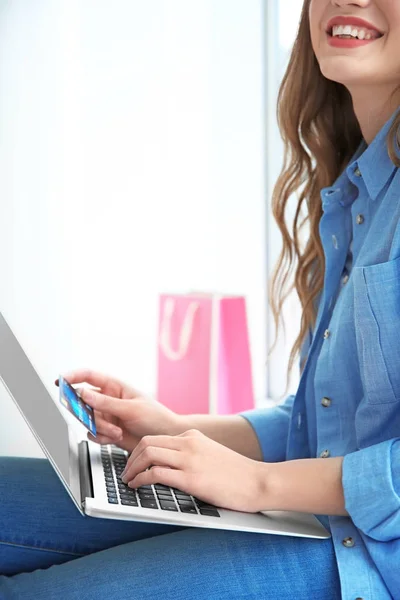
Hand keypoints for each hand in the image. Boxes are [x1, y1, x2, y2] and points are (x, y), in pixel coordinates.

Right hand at [56, 369, 184, 452]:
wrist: (165, 438)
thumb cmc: (155, 418)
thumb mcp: (131, 409)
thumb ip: (106, 403)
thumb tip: (83, 393)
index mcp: (115, 387)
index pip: (89, 376)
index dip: (73, 376)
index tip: (60, 381)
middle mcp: (108, 400)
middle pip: (83, 401)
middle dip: (85, 411)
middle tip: (88, 417)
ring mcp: (107, 416)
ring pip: (87, 420)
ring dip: (99, 428)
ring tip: (116, 431)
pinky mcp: (107, 431)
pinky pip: (93, 434)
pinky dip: (101, 437)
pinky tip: (115, 438)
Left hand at [121, 428, 268, 512]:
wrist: (258, 481)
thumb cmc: (237, 474)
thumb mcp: (210, 454)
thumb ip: (191, 453)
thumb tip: (168, 464)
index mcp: (193, 436)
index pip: (155, 438)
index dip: (138, 451)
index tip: (132, 463)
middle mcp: (189, 443)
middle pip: (147, 443)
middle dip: (130, 458)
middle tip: (126, 473)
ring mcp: (190, 459)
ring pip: (148, 454)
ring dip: (132, 469)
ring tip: (128, 481)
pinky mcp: (192, 478)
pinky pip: (157, 474)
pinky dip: (141, 479)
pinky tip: (138, 486)